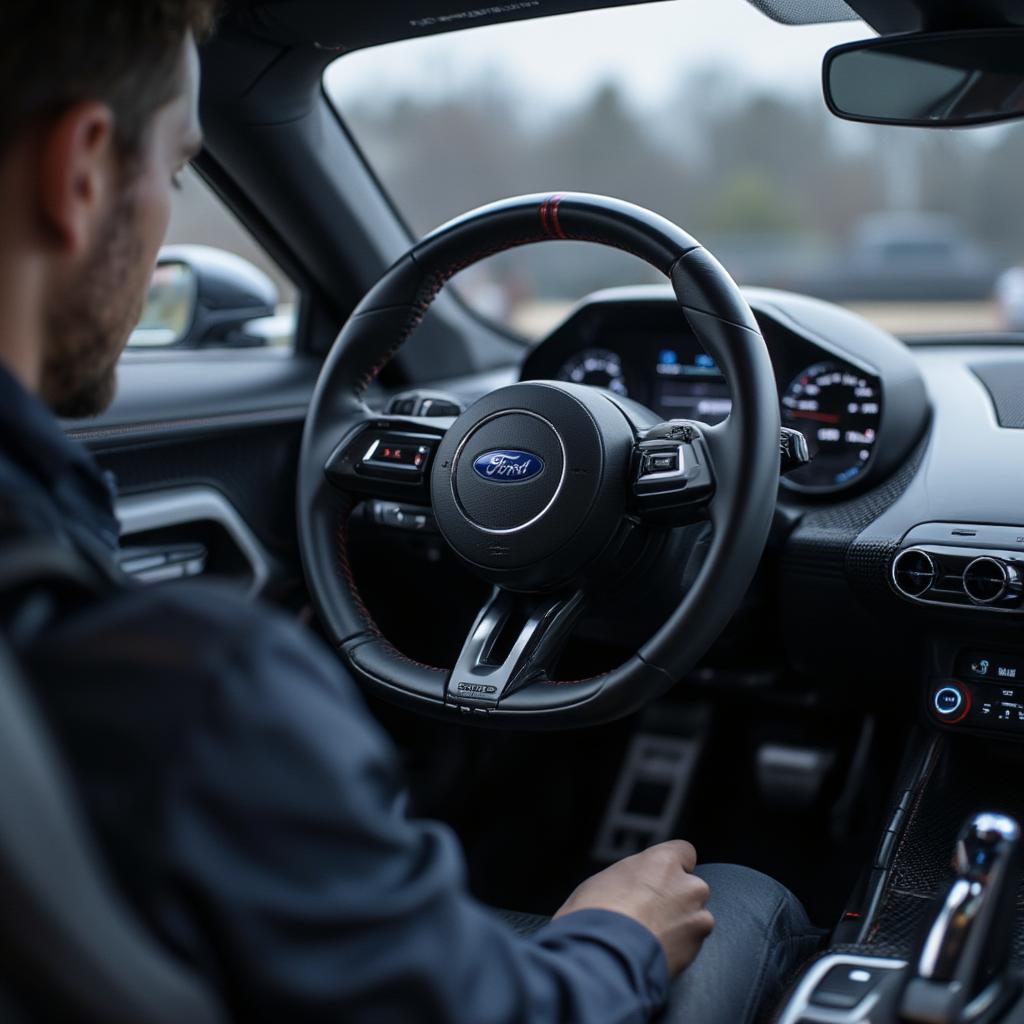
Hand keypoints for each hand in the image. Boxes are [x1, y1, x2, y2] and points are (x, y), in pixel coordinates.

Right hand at [553, 840, 712, 975]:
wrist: (602, 955)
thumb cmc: (595, 912)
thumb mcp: (605, 880)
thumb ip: (630, 879)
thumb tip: (629, 889)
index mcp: (663, 861)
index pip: (684, 852)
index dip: (672, 867)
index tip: (659, 879)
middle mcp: (687, 885)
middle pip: (690, 888)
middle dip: (676, 899)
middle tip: (649, 914)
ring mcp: (697, 918)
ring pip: (694, 918)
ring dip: (679, 926)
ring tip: (650, 938)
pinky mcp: (697, 950)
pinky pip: (691, 945)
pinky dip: (678, 949)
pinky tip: (654, 953)